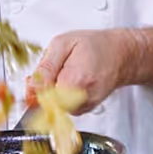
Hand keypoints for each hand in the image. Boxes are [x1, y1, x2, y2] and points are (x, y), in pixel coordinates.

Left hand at [26, 27, 152, 113]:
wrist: (120, 55)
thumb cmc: (95, 46)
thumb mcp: (63, 44)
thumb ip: (46, 67)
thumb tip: (32, 88)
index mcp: (76, 81)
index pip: (43, 99)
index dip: (33, 91)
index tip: (33, 81)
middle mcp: (82, 99)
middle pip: (47, 105)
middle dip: (41, 90)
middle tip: (50, 71)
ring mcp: (85, 107)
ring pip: (55, 107)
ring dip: (51, 93)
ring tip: (63, 73)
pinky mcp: (86, 110)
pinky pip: (65, 107)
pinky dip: (61, 96)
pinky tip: (69, 81)